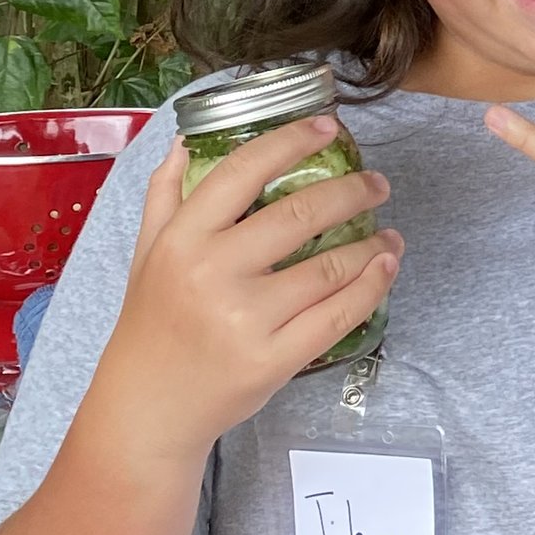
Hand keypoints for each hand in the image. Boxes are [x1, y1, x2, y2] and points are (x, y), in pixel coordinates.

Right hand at [104, 118, 400, 465]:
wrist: (147, 408)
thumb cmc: (150, 324)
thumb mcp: (146, 253)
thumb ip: (166, 194)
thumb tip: (186, 140)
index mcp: (182, 239)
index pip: (242, 170)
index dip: (291, 141)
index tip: (329, 126)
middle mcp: (213, 273)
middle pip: (299, 214)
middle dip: (352, 191)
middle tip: (377, 184)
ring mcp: (245, 319)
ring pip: (329, 267)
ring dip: (371, 244)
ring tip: (388, 234)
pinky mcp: (272, 360)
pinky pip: (337, 316)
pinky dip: (371, 287)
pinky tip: (384, 268)